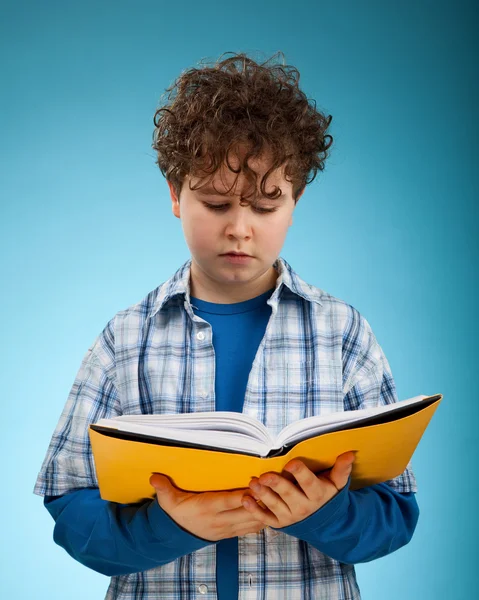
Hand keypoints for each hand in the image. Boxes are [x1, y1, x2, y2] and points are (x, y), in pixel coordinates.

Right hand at [150, 474, 266, 541]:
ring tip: (277, 495)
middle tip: (272, 485)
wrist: (178, 536)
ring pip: (252, 520)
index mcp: (207, 508)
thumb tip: (153, 477)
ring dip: (265, 509)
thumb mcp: (168, 501)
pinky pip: (252, 528)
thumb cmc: (177, 513)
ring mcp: (228, 528)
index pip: (227, 501)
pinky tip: (273, 509)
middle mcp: (220, 519)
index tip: (253, 484)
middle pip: (245, 511)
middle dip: (260, 499)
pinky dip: (263, 519)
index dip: (242, 495)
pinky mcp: (233, 532)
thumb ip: (163, 488)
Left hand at [241, 451, 354, 527]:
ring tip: (252, 483)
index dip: (300, 473)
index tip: (291, 463)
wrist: (326, 524)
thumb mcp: (336, 484)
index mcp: (317, 494)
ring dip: (262, 494)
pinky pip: (265, 518)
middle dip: (275, 484)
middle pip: (288, 494)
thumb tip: (350, 453)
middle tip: (264, 476)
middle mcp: (303, 507)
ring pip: (274, 505)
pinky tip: (245, 499)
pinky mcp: (280, 523)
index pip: (308, 482)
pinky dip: (254, 509)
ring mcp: (290, 517)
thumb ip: (341, 469)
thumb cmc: (329, 497)